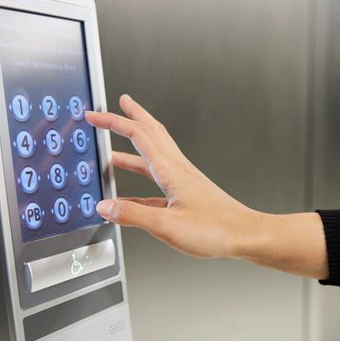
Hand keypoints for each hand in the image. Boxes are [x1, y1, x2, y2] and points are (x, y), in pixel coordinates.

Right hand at [85, 94, 254, 258]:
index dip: (113, 122)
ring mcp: (183, 180)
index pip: (137, 135)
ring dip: (134, 146)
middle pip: (151, 133)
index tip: (95, 115)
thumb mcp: (166, 225)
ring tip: (113, 150)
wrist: (244, 235)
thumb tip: (105, 206)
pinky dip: (141, 178)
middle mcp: (177, 169)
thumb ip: (132, 215)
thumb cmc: (215, 229)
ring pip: (155, 153)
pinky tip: (129, 195)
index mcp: (170, 170)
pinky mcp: (186, 193)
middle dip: (132, 116)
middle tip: (118, 105)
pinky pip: (157, 178)